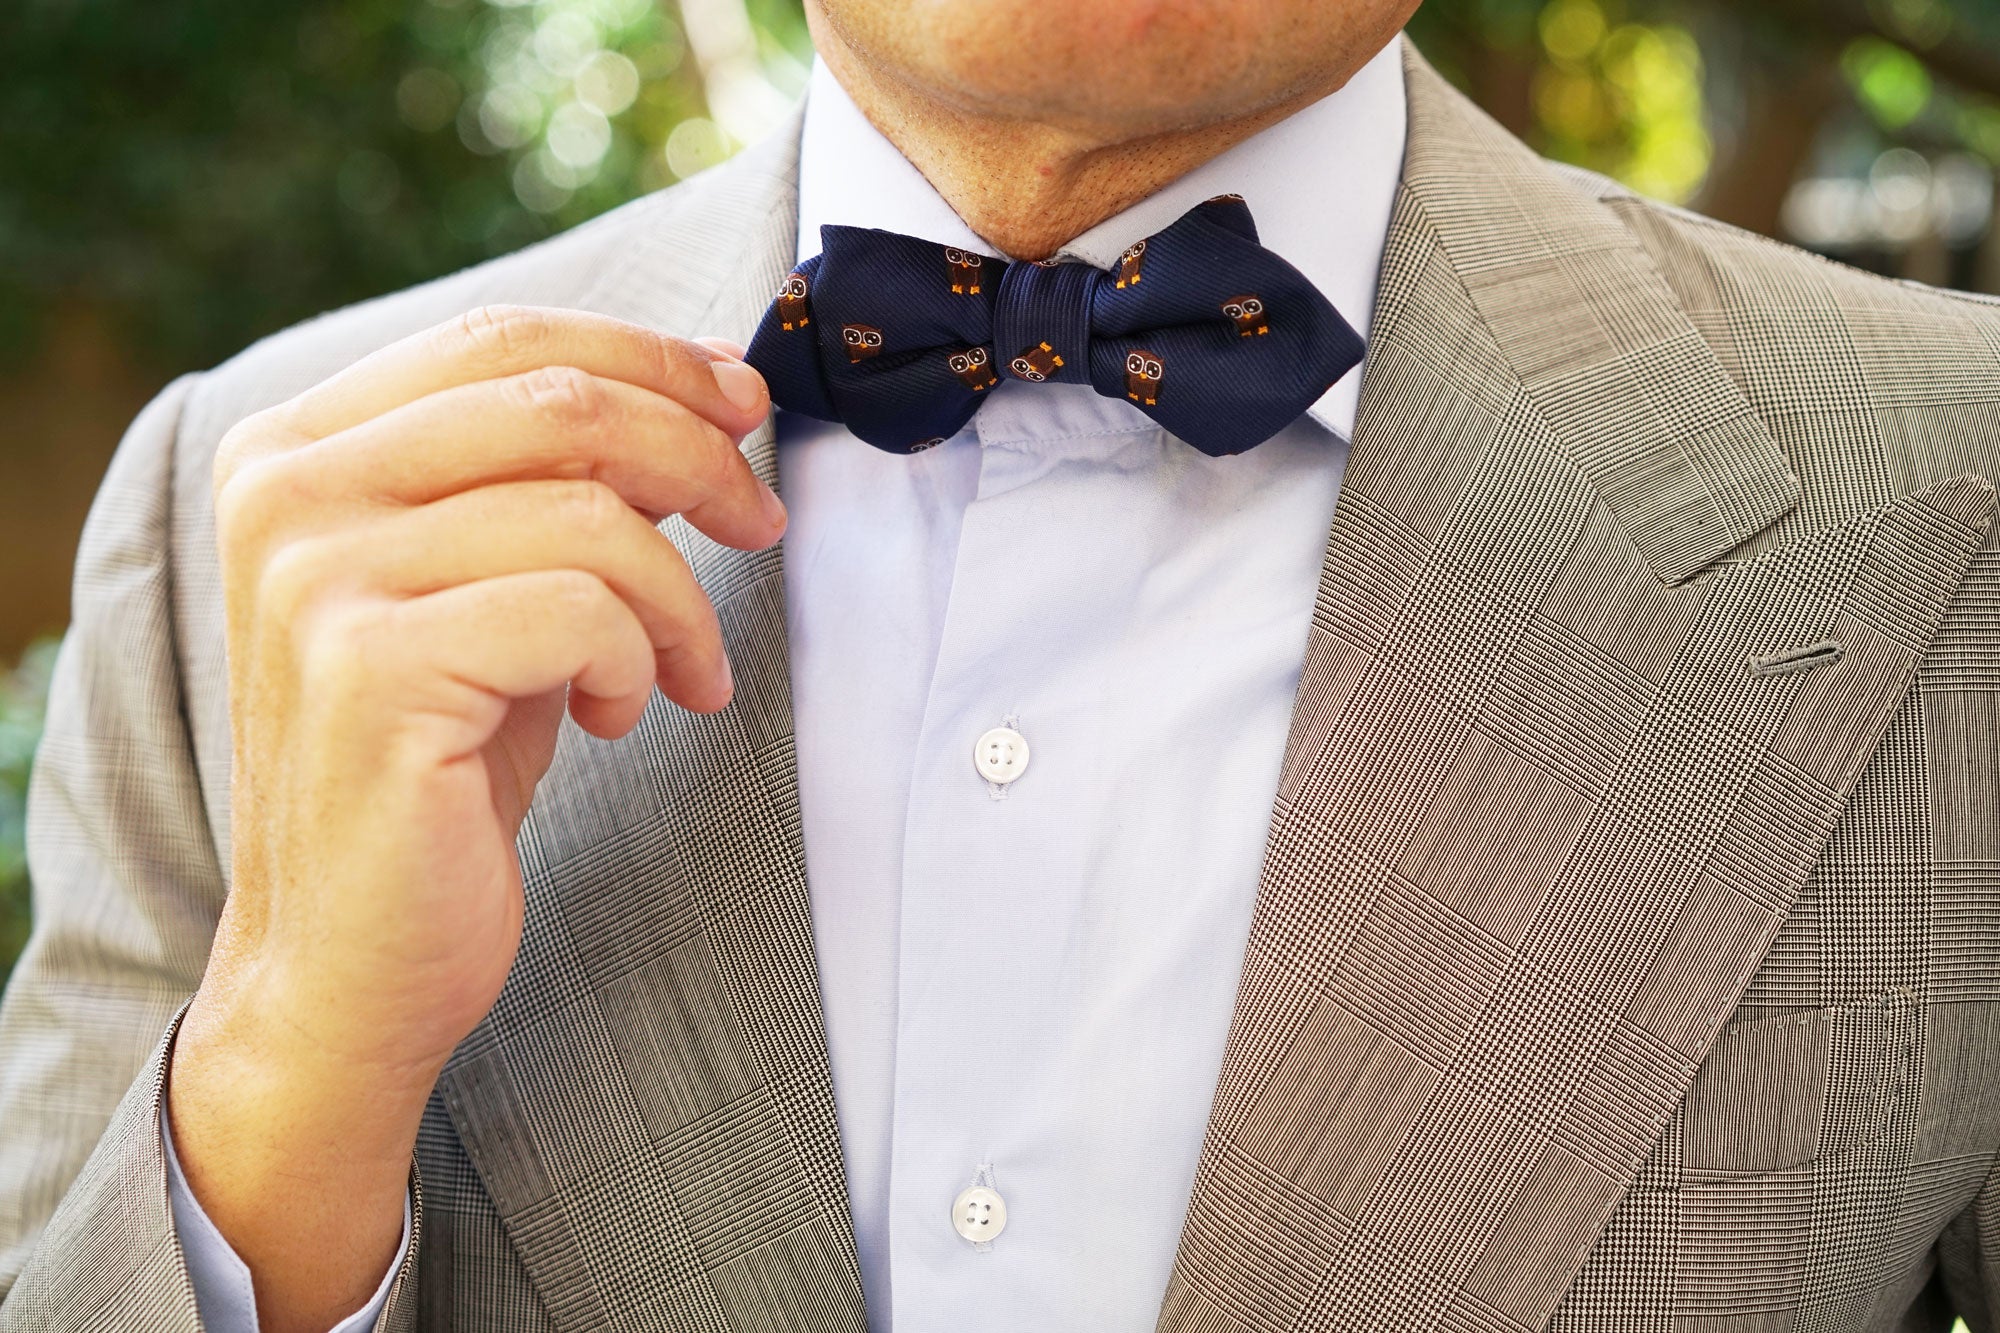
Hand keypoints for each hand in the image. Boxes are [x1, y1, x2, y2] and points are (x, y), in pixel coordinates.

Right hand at [166, 306, 778, 1332]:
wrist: (346, 962)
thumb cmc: (436, 771)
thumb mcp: (485, 592)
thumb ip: (546, 485)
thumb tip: (702, 395)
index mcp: (295, 450)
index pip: (502, 340)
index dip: (647, 357)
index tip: (741, 401)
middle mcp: (286, 494)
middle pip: (557, 401)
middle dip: (697, 454)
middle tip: (762, 522)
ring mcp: (317, 579)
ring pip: (587, 511)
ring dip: (679, 596)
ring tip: (681, 670)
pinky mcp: (372, 670)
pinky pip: (582, 609)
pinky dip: (639, 659)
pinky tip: (620, 716)